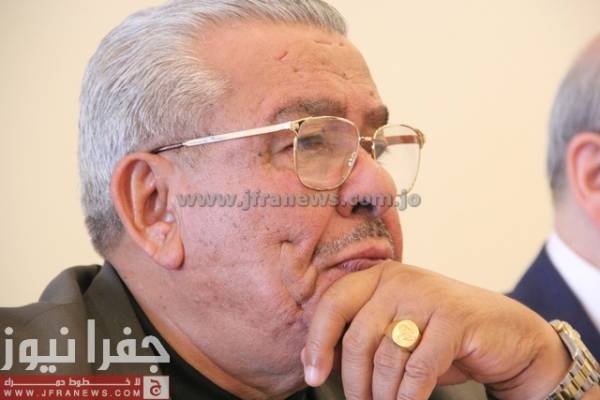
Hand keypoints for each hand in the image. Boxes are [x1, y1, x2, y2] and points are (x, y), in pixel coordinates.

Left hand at [301, 261, 571, 399]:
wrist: (507, 335)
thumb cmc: (443, 336)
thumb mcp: (397, 330)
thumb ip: (361, 336)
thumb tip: (314, 361)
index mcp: (378, 276)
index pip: (333, 304)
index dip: (317, 342)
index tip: (313, 376)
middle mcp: (399, 279)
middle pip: (358, 337)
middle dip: (353, 382)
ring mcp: (427, 296)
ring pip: (386, 359)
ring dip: (382, 395)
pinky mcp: (453, 319)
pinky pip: (417, 370)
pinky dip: (408, 398)